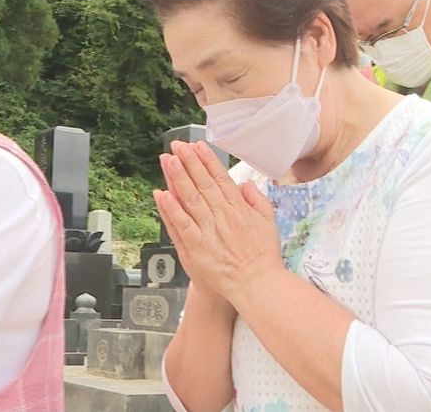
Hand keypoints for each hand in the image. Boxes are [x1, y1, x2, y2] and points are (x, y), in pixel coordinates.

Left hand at [154, 141, 284, 306]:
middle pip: (202, 183)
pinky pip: (180, 224)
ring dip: (177, 178)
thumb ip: (257, 199)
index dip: (207, 160)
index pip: (220, 178)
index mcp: (239, 208)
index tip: (197, 146)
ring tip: (168, 160)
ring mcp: (208, 231)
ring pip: (189, 199)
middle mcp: (222, 216)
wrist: (256, 284)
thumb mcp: (268, 222)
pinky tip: (161, 194)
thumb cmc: (262, 255)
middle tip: (177, 146)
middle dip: (189, 162)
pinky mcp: (196, 247)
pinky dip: (170, 209)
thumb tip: (246, 183)